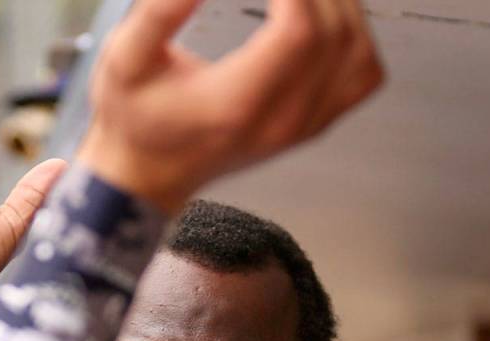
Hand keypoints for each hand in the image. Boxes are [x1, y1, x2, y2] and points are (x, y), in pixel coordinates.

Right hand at [79, 0, 383, 212]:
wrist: (147, 175)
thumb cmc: (135, 121)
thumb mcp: (125, 60)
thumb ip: (158, 11)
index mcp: (236, 104)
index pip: (298, 28)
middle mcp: (281, 120)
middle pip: (333, 29)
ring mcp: (304, 126)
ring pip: (357, 46)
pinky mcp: (314, 124)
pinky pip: (364, 72)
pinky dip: (355, 32)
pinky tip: (322, 14)